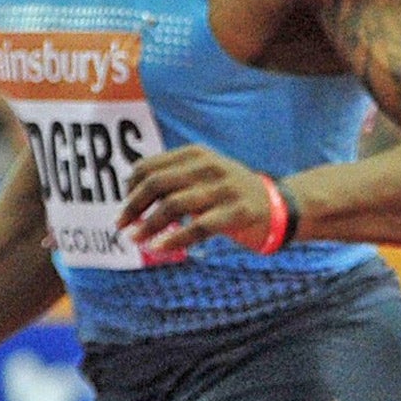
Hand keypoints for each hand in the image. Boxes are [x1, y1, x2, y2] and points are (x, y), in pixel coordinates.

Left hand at [119, 145, 277, 253]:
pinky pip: (198, 226)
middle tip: (122, 226)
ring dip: (149, 224)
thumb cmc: (230, 193)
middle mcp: (209, 166)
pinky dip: (175, 238)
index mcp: (197, 154)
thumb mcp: (204, 175)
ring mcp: (224, 188)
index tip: (124, 209)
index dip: (130, 189)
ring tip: (136, 239)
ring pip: (173, 204)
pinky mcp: (237, 212)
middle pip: (157, 183)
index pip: (149, 167)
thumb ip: (174, 181)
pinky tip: (160, 247)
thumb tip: (131, 199)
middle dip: (134, 206)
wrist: (279, 204)